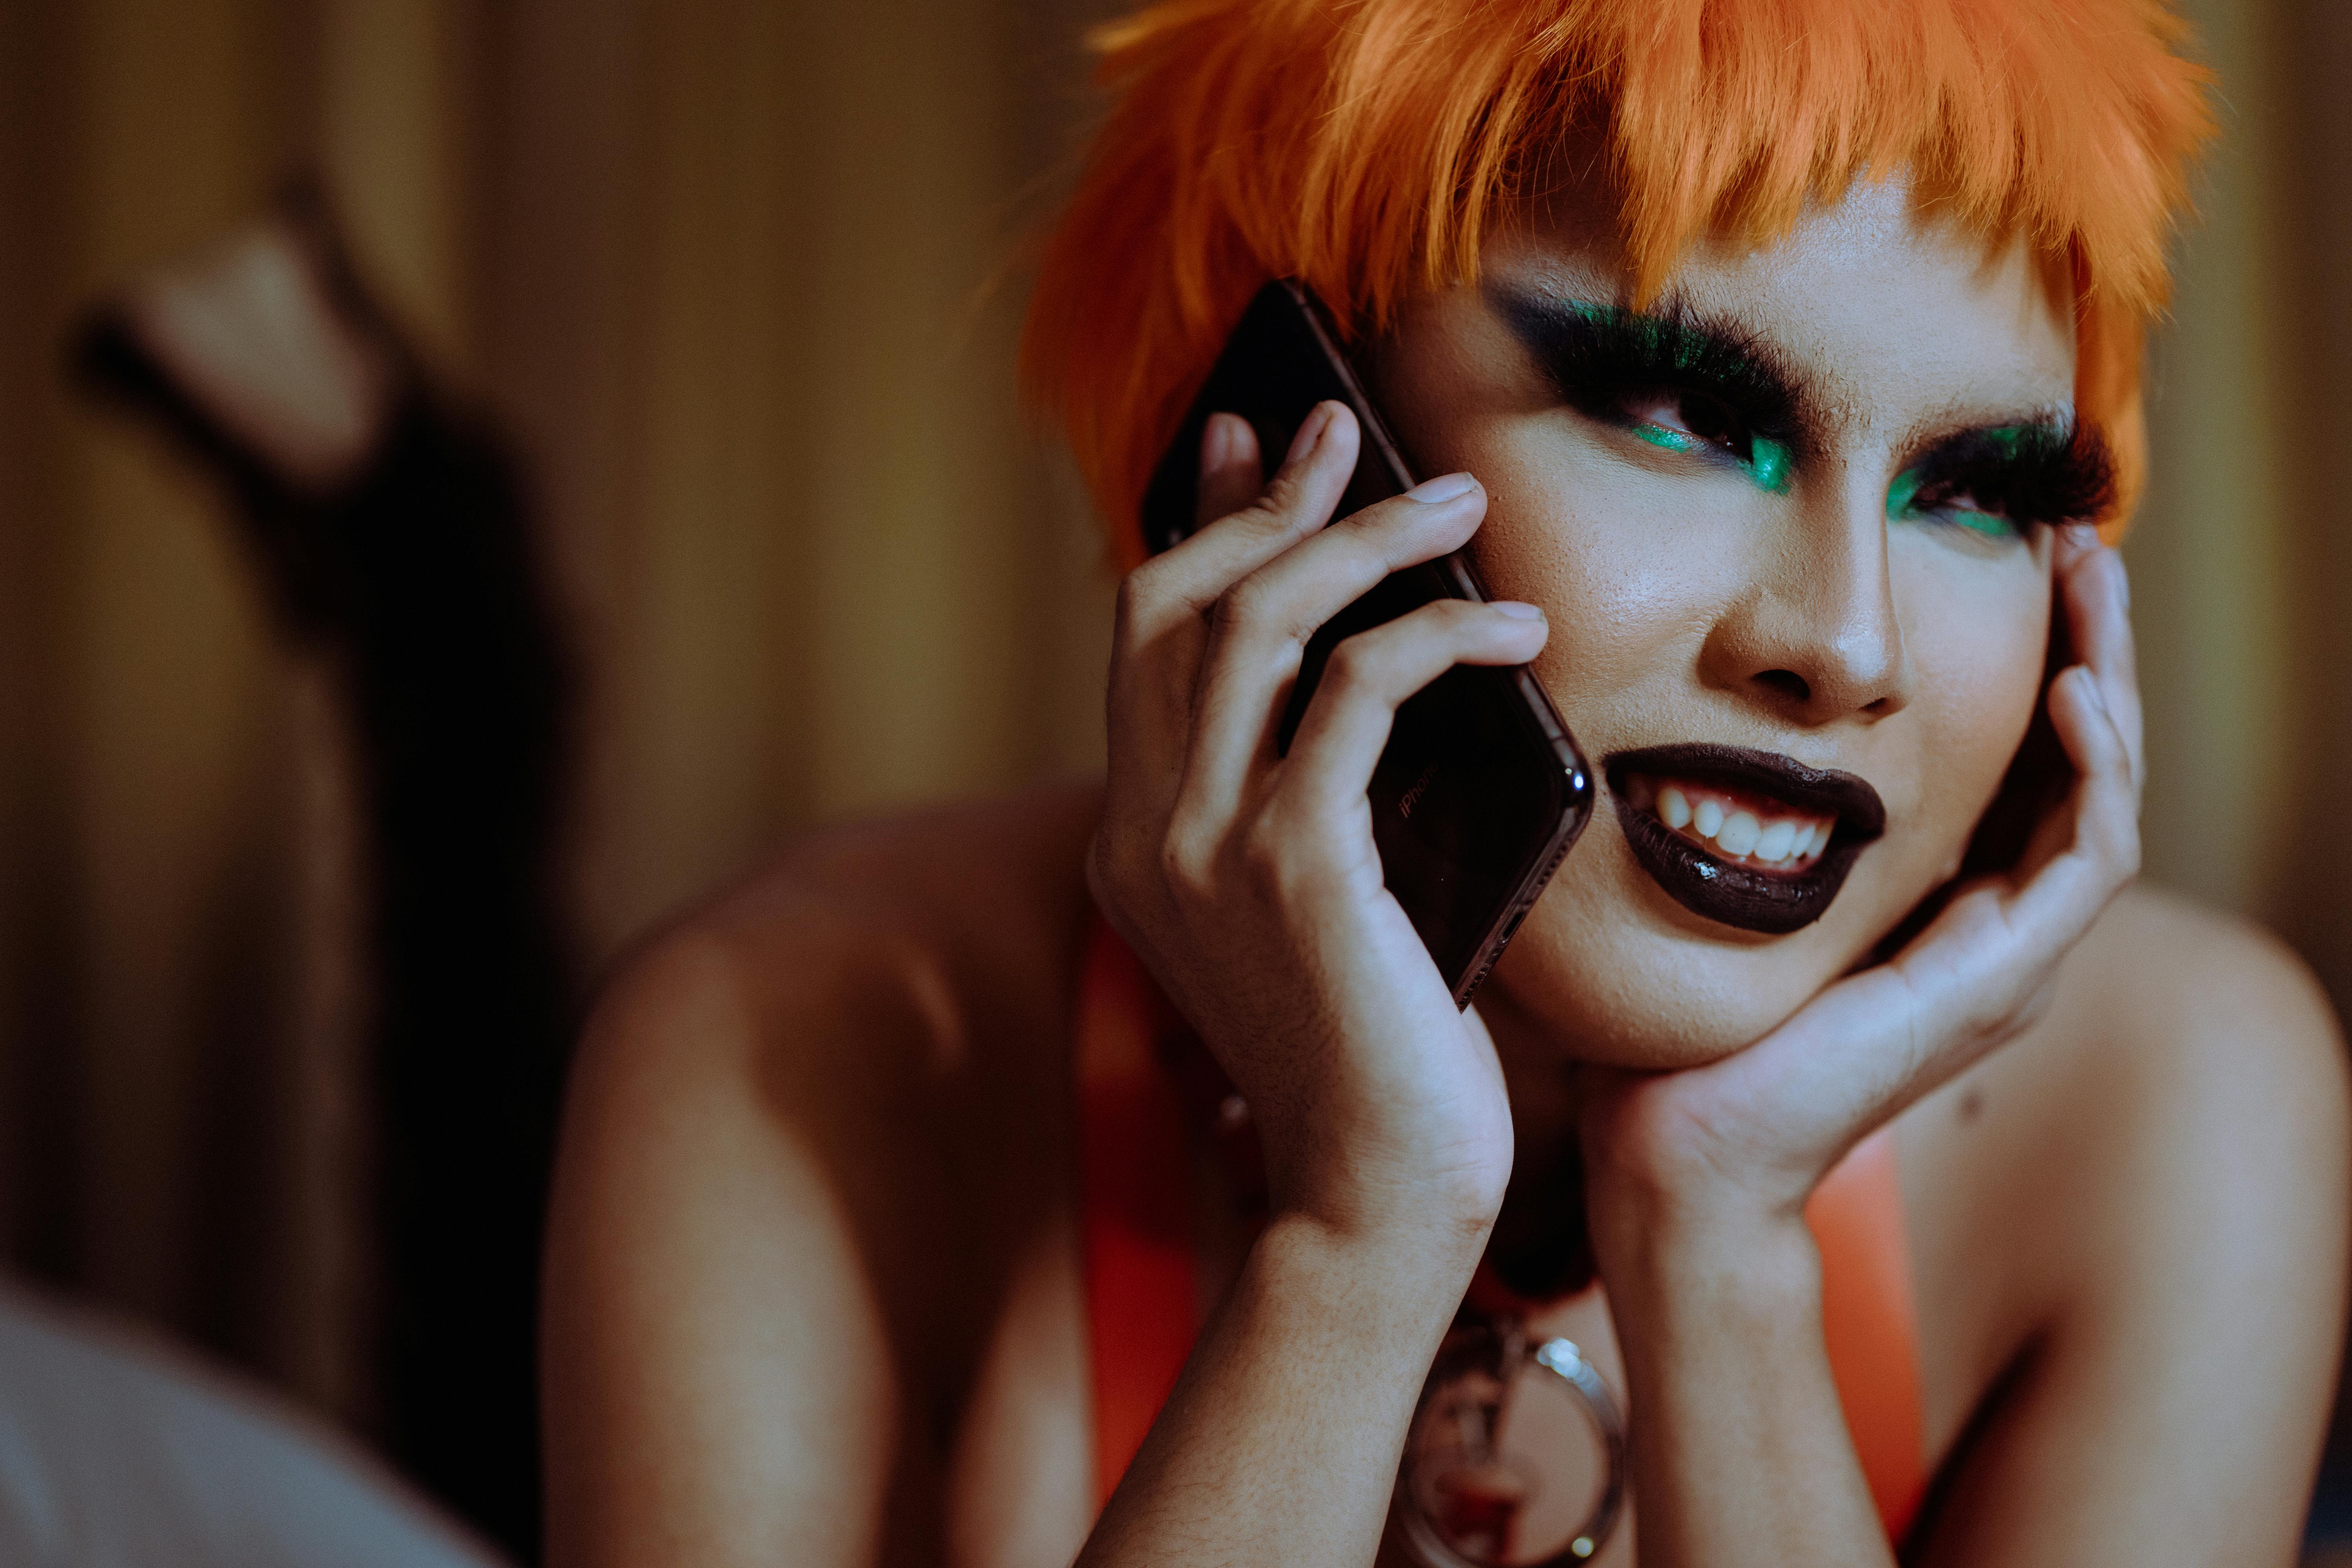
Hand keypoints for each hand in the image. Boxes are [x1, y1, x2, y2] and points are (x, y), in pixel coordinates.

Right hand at [1090, 404, 1549, 1245]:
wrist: (1374, 1196)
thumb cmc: (1372, 1051)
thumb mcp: (1320, 904)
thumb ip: (1307, 798)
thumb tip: (1368, 673)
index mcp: (1134, 838)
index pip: (1144, 638)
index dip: (1201, 528)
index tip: (1253, 446)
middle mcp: (1142, 830)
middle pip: (1176, 604)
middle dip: (1266, 502)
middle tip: (1348, 434)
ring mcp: (1203, 847)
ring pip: (1259, 625)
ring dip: (1361, 541)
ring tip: (1457, 501)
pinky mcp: (1292, 867)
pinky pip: (1358, 694)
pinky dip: (1436, 637)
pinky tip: (1514, 631)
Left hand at [1577, 524, 2142, 1238]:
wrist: (1676, 1137)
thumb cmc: (1680, 1018)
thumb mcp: (1725, 879)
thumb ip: (1750, 810)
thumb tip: (1695, 703)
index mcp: (1932, 898)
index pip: (2014, 758)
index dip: (2024, 657)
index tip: (2007, 561)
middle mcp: (1986, 923)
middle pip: (2075, 759)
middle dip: (2085, 644)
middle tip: (2075, 542)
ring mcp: (2006, 955)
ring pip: (2104, 789)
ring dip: (2108, 678)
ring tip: (2090, 581)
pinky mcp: (2004, 977)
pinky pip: (2091, 855)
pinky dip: (2097, 768)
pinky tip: (2073, 690)